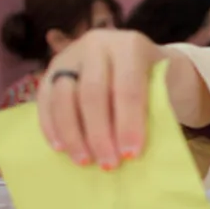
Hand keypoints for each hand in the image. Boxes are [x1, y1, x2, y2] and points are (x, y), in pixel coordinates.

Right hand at [35, 30, 165, 169]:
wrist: (140, 60)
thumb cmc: (156, 80)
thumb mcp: (165, 87)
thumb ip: (152, 109)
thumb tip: (131, 150)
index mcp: (130, 46)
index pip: (128, 88)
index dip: (129, 123)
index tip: (131, 154)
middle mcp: (97, 44)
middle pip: (92, 93)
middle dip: (99, 134)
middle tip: (108, 164)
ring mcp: (70, 55)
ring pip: (64, 96)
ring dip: (72, 134)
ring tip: (84, 161)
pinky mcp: (52, 69)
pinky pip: (45, 99)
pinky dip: (51, 126)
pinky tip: (61, 148)